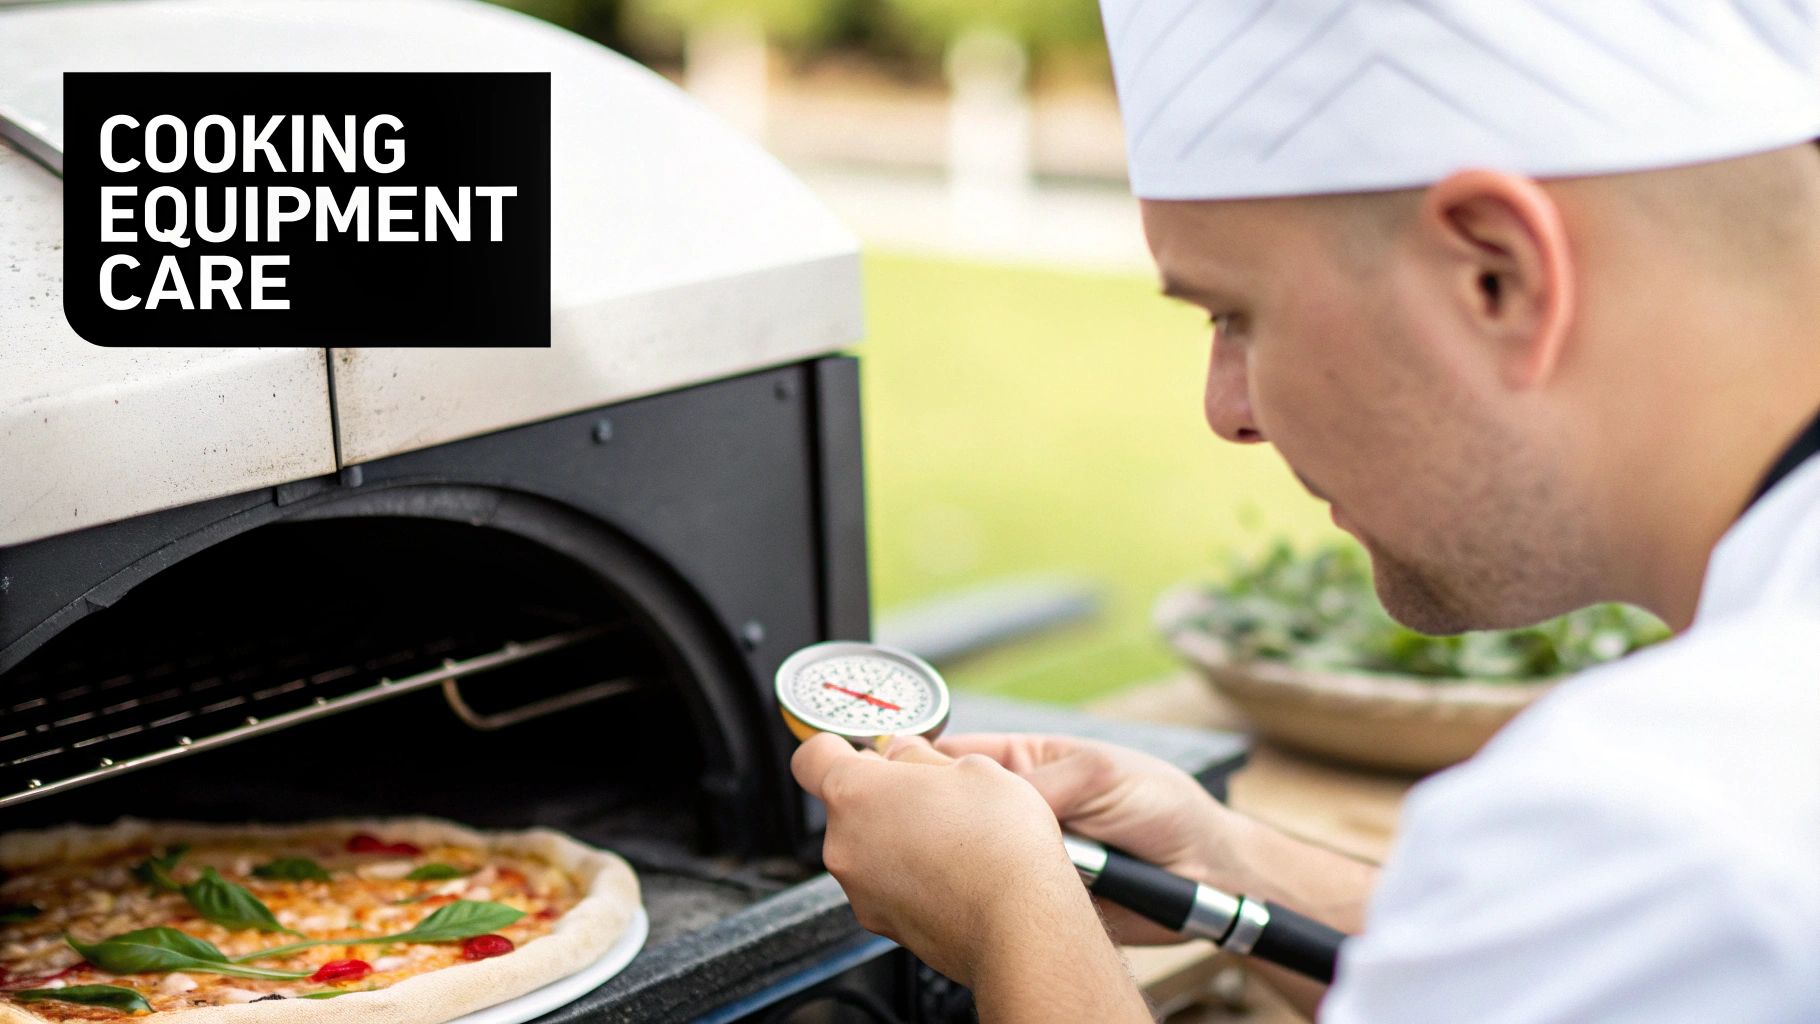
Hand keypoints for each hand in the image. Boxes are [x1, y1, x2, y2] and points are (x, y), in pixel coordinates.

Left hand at [791, 733, 1104, 987]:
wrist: (1020, 925)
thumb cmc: (999, 845)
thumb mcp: (973, 768)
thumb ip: (921, 758)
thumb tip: (904, 754)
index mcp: (855, 793)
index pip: (811, 758)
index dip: (834, 747)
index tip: (858, 749)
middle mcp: (844, 844)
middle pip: (847, 806)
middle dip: (882, 795)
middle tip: (931, 793)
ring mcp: (860, 890)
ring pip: (869, 846)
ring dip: (898, 837)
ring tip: (954, 837)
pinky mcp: (883, 923)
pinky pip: (887, 884)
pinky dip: (910, 875)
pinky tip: (954, 872)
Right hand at [936, 732, 1267, 944]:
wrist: (1209, 874)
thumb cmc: (1166, 807)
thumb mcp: (1101, 773)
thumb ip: (1042, 783)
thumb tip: (988, 799)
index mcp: (1030, 764)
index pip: (963, 757)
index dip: (928, 763)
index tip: (897, 771)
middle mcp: (1022, 811)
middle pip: (959, 812)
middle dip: (944, 820)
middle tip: (932, 826)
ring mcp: (1028, 856)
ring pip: (977, 860)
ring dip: (976, 864)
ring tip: (974, 863)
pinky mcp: (1040, 899)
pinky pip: (1006, 899)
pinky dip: (1000, 900)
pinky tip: (998, 896)